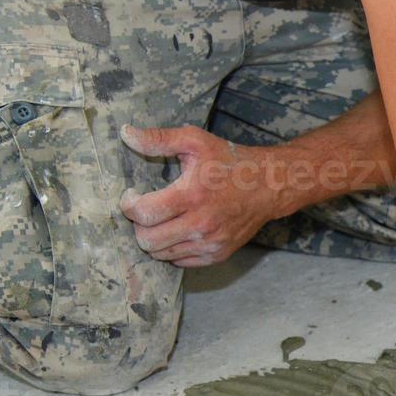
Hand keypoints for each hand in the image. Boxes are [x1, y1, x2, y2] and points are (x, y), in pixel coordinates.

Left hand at [118, 124, 284, 266]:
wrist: (269, 186)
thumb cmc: (230, 162)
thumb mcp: (195, 141)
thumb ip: (159, 138)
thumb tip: (126, 133)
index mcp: (192, 196)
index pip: (144, 213)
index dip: (128, 206)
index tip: (131, 196)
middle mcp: (201, 224)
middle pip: (148, 240)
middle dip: (138, 225)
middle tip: (146, 210)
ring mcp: (210, 242)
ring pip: (161, 254)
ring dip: (154, 238)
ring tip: (161, 221)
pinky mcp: (218, 254)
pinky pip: (180, 261)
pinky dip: (172, 249)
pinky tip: (177, 231)